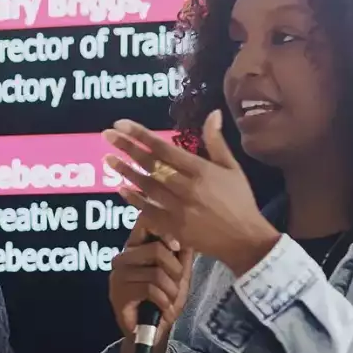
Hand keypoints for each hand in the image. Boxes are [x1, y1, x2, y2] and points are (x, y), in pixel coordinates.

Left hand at [103, 111, 280, 276]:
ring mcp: (178, 209)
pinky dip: (133, 200)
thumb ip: (217, 141)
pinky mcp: (174, 228)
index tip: (121, 124)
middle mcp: (186, 188)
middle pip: (150, 165)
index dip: (141, 135)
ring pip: (146, 187)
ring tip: (108, 159)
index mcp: (201, 170)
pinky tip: (120, 188)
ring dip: (125, 172)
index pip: (164, 148)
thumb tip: (213, 113)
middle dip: (127, 148)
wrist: (245, 239)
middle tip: (107, 135)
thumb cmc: (240, 200)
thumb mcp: (232, 168)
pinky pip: (148, 211)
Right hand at [109, 218, 193, 336]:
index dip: (165, 230)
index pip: (145, 223)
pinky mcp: (118, 293)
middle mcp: (123, 257)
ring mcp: (118, 275)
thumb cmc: (164, 300)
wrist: (152, 332)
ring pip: (155, 273)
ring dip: (171, 291)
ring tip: (170, 301)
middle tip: (178, 284)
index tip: (178, 246)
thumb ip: (182, 253)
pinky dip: (164, 302)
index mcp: (136, 247)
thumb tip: (188, 231)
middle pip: (155, 250)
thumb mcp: (179, 274)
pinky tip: (164, 309)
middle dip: (175, 270)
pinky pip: (149, 289)